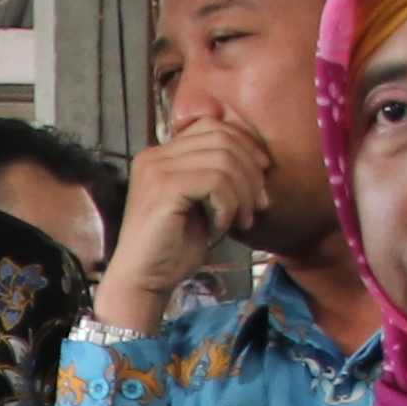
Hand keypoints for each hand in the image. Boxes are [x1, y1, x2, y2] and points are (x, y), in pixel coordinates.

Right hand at [93, 109, 264, 331]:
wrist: (144, 279)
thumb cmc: (172, 248)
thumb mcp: (200, 203)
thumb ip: (216, 176)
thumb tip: (258, 160)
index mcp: (162, 154)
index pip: (213, 126)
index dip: (246, 144)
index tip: (263, 174)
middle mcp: (155, 155)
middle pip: (222, 138)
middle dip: (251, 172)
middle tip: (258, 205)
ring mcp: (157, 170)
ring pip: (223, 160)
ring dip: (244, 192)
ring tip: (244, 220)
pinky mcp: (163, 189)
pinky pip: (214, 181)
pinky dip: (229, 203)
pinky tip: (225, 224)